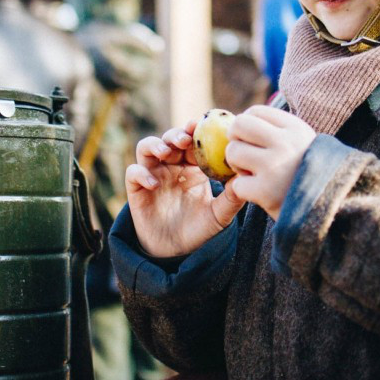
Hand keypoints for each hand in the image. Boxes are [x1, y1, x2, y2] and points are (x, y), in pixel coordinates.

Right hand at [125, 121, 245, 257]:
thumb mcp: (220, 214)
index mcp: (193, 167)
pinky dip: (141, 173)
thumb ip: (232, 197)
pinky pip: (133, 172)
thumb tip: (247, 177)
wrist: (177, 253)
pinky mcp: (137, 189)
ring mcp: (153, 175)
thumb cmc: (199, 229)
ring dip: (155, 144)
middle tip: (187, 137)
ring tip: (167, 152)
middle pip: (170, 138)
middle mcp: (171, 166)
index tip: (206, 127)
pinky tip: (155, 184)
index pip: (193, 141)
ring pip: (147, 147)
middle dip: (178, 134)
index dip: (198, 131)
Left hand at [224, 106, 315, 220]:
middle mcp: (285, 143)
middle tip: (244, 155)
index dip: (247, 125)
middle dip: (235, 140)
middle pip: (239, 125)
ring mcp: (274, 167)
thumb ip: (278, 131)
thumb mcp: (304, 144)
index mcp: (296, 128)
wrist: (332, 210)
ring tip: (254, 175)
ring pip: (233, 152)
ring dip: (237, 165)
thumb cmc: (310, 175)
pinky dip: (244, 190)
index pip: (256, 111)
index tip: (251, 139)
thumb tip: (241, 120)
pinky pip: (237, 184)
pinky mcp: (265, 192)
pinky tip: (259, 193)